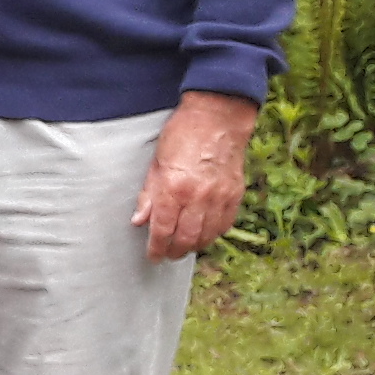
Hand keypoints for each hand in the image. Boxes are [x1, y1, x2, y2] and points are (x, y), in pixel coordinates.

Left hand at [132, 89, 258, 260]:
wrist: (218, 118)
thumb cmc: (182, 134)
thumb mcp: (156, 162)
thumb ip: (148, 194)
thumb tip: (139, 221)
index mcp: (174, 188)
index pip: (163, 230)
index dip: (156, 248)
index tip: (152, 256)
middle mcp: (198, 197)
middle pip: (186, 239)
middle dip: (174, 251)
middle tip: (166, 254)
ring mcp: (220, 197)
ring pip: (207, 236)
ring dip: (193, 246)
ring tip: (183, 246)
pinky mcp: (235, 195)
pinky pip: (224, 225)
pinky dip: (213, 234)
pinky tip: (204, 233)